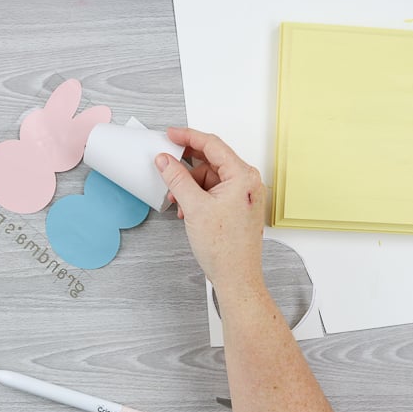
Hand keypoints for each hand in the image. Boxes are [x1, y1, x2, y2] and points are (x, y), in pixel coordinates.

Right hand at [155, 127, 264, 288]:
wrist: (236, 277)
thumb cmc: (225, 249)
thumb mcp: (194, 207)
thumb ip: (177, 179)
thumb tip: (165, 160)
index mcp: (243, 176)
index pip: (213, 145)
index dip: (188, 137)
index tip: (170, 134)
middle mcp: (248, 183)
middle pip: (211, 161)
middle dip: (187, 167)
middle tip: (167, 166)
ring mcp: (244, 196)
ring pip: (211, 178)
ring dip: (191, 186)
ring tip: (178, 202)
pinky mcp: (239, 208)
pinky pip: (215, 192)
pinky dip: (199, 197)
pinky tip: (187, 209)